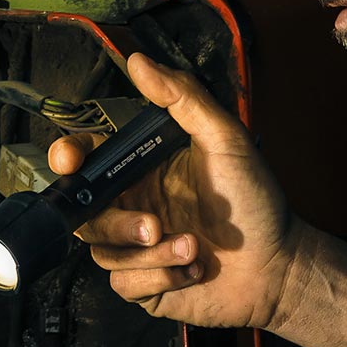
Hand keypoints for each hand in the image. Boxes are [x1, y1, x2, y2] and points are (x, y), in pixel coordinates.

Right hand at [49, 54, 346, 346]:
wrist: (279, 266)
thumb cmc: (255, 201)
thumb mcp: (225, 140)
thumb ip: (183, 98)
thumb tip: (138, 60)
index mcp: (143, 170)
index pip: (88, 159)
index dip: (68, 157)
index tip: (68, 161)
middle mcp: (133, 207)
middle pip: (85, 213)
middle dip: (115, 221)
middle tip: (154, 225)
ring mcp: (136, 250)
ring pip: (104, 252)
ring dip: (150, 254)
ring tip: (194, 248)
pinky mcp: (146, 286)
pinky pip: (124, 285)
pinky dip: (160, 278)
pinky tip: (194, 271)